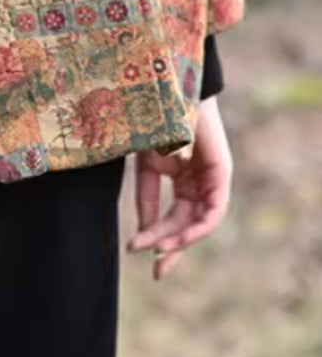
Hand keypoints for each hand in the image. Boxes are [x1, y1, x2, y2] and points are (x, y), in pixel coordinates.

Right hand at [127, 96, 232, 279]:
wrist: (162, 87)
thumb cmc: (150, 121)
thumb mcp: (144, 166)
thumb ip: (147, 198)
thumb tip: (143, 235)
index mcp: (180, 177)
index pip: (173, 217)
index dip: (157, 237)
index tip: (136, 252)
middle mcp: (198, 181)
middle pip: (187, 224)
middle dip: (170, 247)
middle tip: (155, 269)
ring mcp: (211, 177)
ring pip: (202, 222)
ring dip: (182, 240)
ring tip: (159, 251)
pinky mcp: (221, 172)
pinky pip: (214, 210)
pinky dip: (199, 226)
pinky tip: (181, 237)